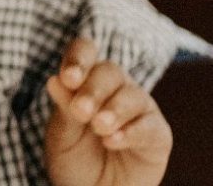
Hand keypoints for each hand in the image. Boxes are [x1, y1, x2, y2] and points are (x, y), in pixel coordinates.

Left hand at [45, 38, 171, 185]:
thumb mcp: (62, 135)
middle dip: (93, 89)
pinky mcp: (157, 135)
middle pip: (110, 72)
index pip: (87, 52)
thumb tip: (55, 80)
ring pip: (132, 96)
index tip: (68, 77)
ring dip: (113, 110)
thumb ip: (64, 109)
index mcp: (87, 81)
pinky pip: (149, 126)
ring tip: (98, 127)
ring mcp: (140, 110)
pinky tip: (113, 141)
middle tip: (80, 111)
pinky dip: (130, 132)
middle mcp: (116, 89)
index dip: (79, 58)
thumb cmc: (75, 160)